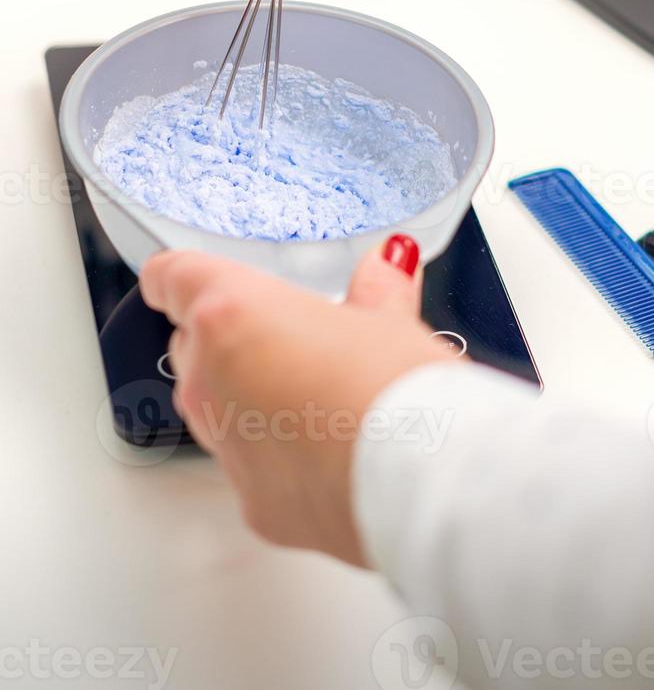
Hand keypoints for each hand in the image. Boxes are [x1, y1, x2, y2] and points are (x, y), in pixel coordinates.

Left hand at [140, 237, 458, 564]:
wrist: (427, 483)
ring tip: (313, 394)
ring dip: (246, 396)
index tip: (175, 278)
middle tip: (283, 338)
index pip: (171, 279)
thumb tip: (387, 263)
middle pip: (192, 346)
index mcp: (232, 317)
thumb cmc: (401, 391)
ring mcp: (227, 448)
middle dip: (225, 340)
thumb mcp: (391, 322)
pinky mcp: (252, 503)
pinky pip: (247, 466)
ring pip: (215, 408)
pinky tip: (327, 448)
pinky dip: (273, 454)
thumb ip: (377, 288)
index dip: (173, 276)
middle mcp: (212, 381)